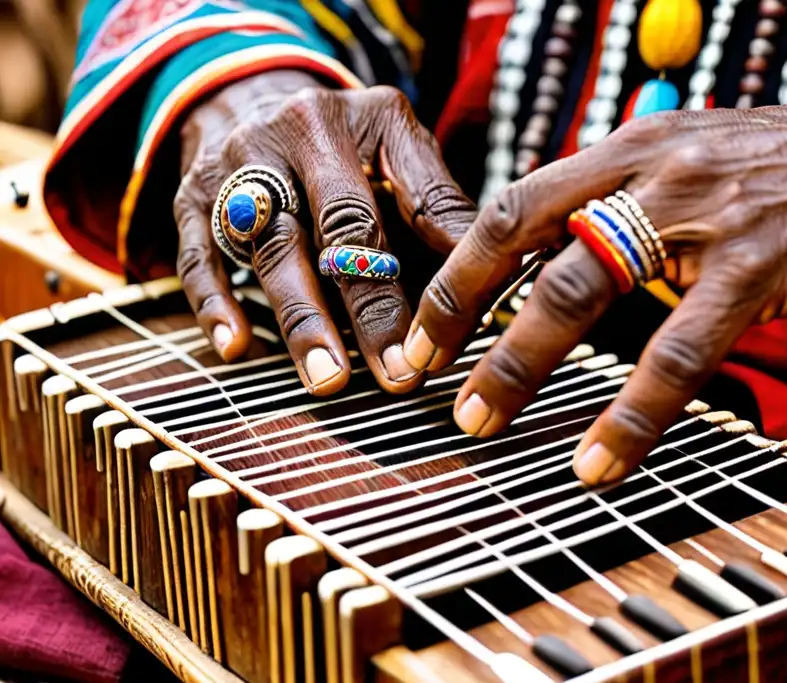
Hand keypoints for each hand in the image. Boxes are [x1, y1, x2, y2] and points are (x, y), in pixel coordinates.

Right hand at [175, 70, 475, 393]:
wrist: (243, 97)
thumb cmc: (341, 145)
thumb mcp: (394, 149)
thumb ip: (435, 208)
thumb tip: (493, 279)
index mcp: (361, 122)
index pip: (410, 200)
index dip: (432, 269)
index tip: (451, 329)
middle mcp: (295, 134)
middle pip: (339, 229)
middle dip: (370, 307)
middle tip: (396, 373)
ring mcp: (237, 166)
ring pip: (272, 248)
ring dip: (302, 320)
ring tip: (329, 379)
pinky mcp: (190, 198)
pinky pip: (199, 256)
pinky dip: (216, 304)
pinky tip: (237, 348)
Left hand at [402, 101, 786, 483]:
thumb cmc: (755, 169)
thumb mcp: (670, 159)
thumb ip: (603, 203)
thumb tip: (533, 262)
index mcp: (619, 149)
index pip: (513, 206)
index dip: (459, 274)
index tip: (422, 333)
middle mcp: (645, 174)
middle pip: (531, 249)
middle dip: (470, 324)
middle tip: (432, 386)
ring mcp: (696, 220)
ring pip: (582, 293)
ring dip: (520, 365)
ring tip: (485, 422)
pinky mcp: (748, 271)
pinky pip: (675, 354)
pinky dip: (630, 415)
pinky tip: (599, 461)